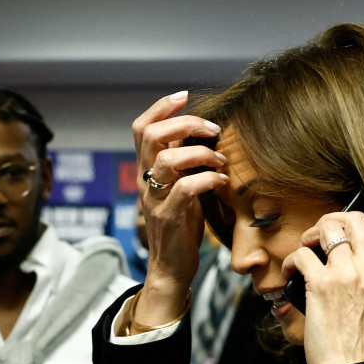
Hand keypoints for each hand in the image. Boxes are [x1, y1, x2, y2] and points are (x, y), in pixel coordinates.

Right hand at [130, 90, 226, 326]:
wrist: (171, 267)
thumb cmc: (181, 226)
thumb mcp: (179, 187)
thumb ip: (182, 162)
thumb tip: (197, 133)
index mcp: (146, 171)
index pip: (142, 128)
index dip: (161, 107)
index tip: (185, 96)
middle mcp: (145, 181)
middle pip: (151, 135)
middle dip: (185, 123)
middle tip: (212, 129)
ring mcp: (155, 199)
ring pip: (168, 159)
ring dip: (200, 153)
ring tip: (220, 160)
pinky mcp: (169, 216)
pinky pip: (187, 188)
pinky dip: (209, 178)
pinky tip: (222, 181)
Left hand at [287, 203, 363, 363]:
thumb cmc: (361, 343)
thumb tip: (358, 253)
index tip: (361, 206)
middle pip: (355, 219)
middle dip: (333, 219)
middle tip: (321, 235)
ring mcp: (349, 275)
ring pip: (329, 228)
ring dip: (311, 234)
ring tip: (306, 250)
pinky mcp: (322, 284)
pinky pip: (303, 253)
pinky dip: (292, 259)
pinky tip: (291, 271)